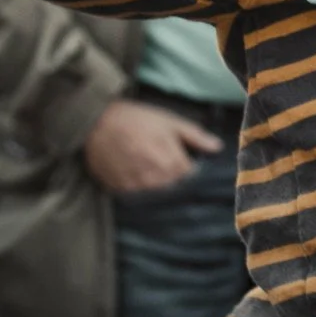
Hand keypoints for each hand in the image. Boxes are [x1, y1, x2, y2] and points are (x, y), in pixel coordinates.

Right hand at [81, 98, 219, 193]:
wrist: (97, 122)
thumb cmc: (137, 119)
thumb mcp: (170, 122)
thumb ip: (195, 137)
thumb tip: (218, 148)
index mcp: (173, 162)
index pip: (192, 178)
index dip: (190, 170)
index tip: (184, 161)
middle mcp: (157, 179)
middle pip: (175, 189)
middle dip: (175, 179)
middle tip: (164, 163)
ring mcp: (137, 187)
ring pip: (157, 195)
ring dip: (158, 186)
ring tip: (149, 168)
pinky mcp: (120, 191)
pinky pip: (137, 197)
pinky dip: (140, 189)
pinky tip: (135, 174)